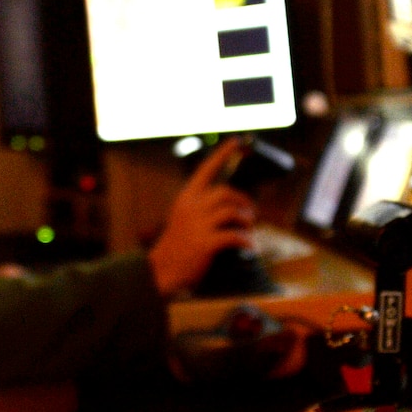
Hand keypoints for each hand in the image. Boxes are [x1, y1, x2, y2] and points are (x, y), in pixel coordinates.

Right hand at [149, 139, 256, 295]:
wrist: (161, 270)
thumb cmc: (177, 245)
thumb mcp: (184, 218)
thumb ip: (201, 208)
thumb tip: (231, 204)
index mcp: (186, 198)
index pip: (206, 169)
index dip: (222, 154)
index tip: (236, 141)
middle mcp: (192, 207)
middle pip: (225, 192)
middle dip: (243, 201)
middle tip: (250, 213)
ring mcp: (198, 225)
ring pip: (233, 212)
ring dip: (246, 220)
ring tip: (249, 229)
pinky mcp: (206, 243)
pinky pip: (235, 236)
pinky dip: (246, 241)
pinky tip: (249, 247)